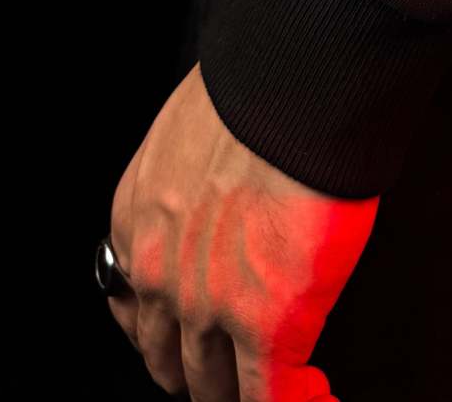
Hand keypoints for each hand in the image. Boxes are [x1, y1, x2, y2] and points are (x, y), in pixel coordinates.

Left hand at [106, 64, 372, 400]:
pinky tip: (317, 396)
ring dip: (241, 393)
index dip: (166, 330)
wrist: (293, 81)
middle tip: (234, 372)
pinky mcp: (267, 324)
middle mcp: (158, 275)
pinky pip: (271, 396)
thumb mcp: (188, 133)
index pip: (134, 307)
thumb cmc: (257, 87)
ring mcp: (209, 307)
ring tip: (275, 388)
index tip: (189, 334)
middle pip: (168, 360)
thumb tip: (227, 193)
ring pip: (213, 387)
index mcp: (136, 222)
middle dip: (199, 372)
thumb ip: (191, 180)